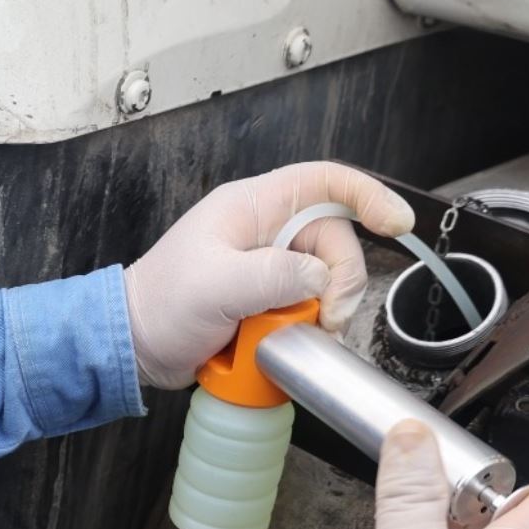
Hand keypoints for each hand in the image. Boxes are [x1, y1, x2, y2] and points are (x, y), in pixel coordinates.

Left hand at [123, 161, 413, 388]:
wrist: (133, 346)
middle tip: (325, 320)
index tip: (396, 224)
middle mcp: (265, 232)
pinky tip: (289, 343)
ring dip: (323, 312)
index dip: (367, 196)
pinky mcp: (267, 300)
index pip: (325, 182)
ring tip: (297, 335)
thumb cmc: (159, 306)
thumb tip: (319, 279)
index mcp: (252, 208)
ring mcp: (267, 267)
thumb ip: (273, 276)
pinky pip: (307, 308)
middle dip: (340, 283)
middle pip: (335, 243)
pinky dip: (307, 328)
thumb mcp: (216, 287)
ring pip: (326, 281)